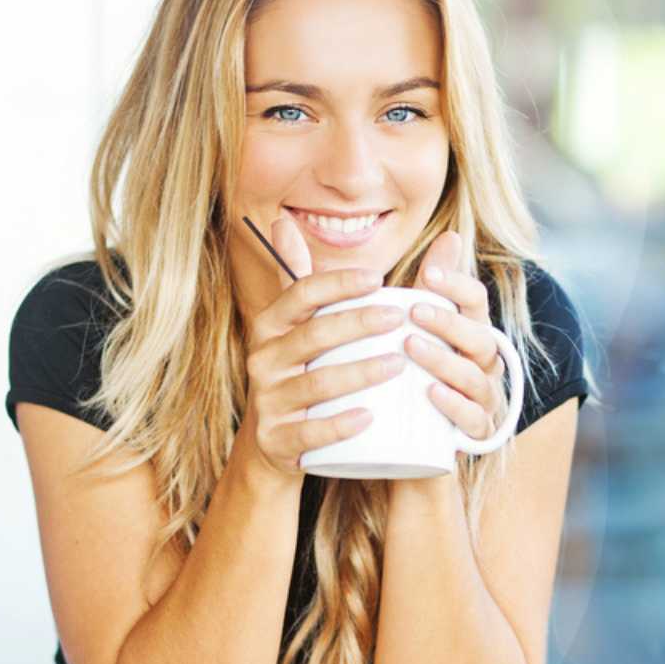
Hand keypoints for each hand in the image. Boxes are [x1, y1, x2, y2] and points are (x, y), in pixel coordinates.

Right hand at [235, 215, 407, 482]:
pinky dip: (340, 424)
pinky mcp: (277, 440)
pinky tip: (371, 415)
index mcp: (270, 327)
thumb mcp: (292, 325)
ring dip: (359, 372)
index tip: (378, 277)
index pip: (301, 295)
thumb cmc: (298, 370)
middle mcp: (263, 360)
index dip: (337, 284)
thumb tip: (283, 220)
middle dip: (358, 323)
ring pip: (317, 383)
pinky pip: (309, 433)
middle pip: (313, 336)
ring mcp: (269, 402)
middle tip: (402, 316)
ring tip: (399, 363)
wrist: (273, 443)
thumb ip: (296, 277)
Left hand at [404, 230, 508, 443]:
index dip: (457, 284)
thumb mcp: (416, 327)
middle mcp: (484, 363)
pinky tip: (430, 393)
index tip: (429, 272)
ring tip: (410, 347)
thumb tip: (450, 235)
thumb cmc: (415, 372)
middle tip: (414, 310)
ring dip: (444, 360)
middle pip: (480, 337)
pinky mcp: (474, 432)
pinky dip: (454, 405)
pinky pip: (473, 419)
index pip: (476, 301)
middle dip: (448, 322)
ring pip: (475, 377)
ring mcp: (482, 398)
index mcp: (471, 332)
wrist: (411, 439)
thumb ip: (430, 286)